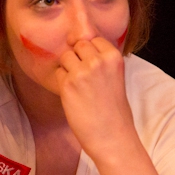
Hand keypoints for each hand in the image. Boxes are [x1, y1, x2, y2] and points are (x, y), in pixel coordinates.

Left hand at [55, 37, 134, 156]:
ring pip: (66, 56)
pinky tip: (74, 94)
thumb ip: (101, 59)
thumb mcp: (115, 75)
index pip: (93, 38)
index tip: (93, 65)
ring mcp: (81, 72)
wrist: (111, 135)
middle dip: (78, 57)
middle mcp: (97, 61)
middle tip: (84, 76)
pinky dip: (62, 81)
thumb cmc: (114, 108)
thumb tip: (80, 44)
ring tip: (79, 86)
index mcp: (113, 57)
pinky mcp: (67, 85)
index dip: (90, 51)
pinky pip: (58, 72)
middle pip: (78, 45)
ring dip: (68, 68)